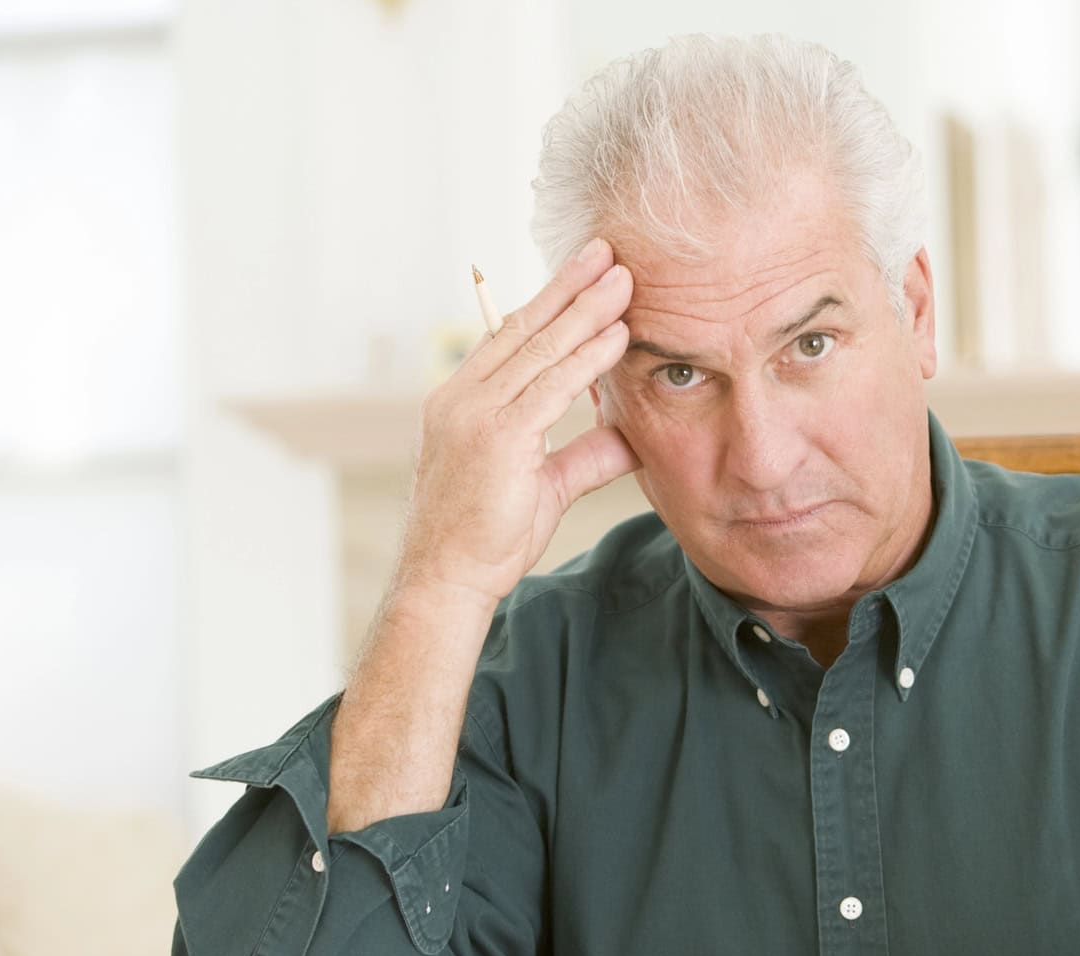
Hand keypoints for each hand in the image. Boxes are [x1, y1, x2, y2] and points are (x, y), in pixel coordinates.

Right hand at [397, 238, 637, 607]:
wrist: (448, 579)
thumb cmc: (487, 537)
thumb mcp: (545, 487)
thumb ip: (585, 456)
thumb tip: (631, 438)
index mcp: (463, 400)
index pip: (510, 338)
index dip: (550, 302)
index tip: (585, 274)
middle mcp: (463, 397)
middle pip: (523, 327)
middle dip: (569, 287)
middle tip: (608, 252)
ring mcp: (475, 414)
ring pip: (540, 350)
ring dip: (586, 311)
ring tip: (624, 280)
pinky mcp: (496, 438)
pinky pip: (550, 387)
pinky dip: (587, 359)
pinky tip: (617, 336)